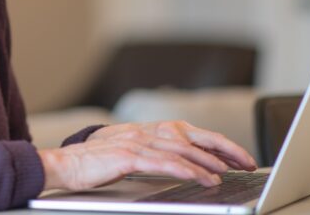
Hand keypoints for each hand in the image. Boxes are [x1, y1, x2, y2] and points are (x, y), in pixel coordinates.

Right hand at [38, 121, 257, 191]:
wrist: (62, 165)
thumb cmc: (93, 165)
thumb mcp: (128, 156)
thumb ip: (152, 157)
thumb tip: (181, 167)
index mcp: (146, 131)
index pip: (190, 134)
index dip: (217, 143)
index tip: (239, 155)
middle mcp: (144, 132)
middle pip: (192, 136)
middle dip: (223, 149)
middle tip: (247, 162)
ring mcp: (136, 142)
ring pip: (181, 149)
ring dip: (208, 162)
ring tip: (228, 174)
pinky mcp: (127, 156)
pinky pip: (163, 162)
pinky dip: (186, 169)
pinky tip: (202, 178)